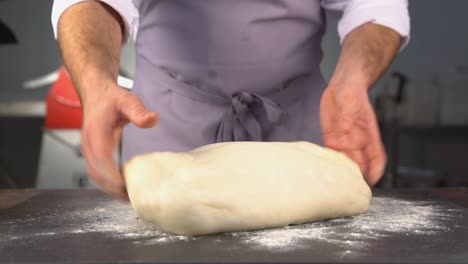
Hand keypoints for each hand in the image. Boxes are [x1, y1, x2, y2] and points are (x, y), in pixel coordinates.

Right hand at [80, 81, 157, 198]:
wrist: (96, 93)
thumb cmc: (111, 98)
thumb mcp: (128, 100)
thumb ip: (139, 111)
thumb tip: (153, 120)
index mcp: (96, 133)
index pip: (101, 160)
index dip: (111, 175)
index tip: (125, 186)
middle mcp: (88, 144)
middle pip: (96, 174)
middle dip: (112, 188)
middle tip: (132, 198)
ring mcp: (88, 150)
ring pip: (95, 176)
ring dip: (110, 188)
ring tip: (129, 197)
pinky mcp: (92, 154)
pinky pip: (97, 172)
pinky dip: (108, 183)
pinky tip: (123, 187)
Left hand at [319, 83, 385, 184]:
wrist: (343, 86)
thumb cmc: (353, 92)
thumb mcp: (351, 102)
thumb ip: (348, 117)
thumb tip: (345, 128)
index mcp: (368, 134)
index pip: (376, 157)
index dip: (376, 170)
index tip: (373, 181)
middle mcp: (357, 140)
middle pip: (359, 163)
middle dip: (356, 176)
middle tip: (349, 188)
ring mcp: (344, 140)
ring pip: (344, 161)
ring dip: (341, 172)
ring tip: (336, 184)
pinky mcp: (331, 137)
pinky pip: (331, 153)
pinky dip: (329, 162)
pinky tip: (324, 170)